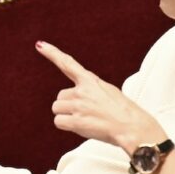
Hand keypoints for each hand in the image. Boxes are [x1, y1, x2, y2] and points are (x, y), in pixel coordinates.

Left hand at [36, 40, 165, 154]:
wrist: (135, 128)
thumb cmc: (124, 112)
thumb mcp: (108, 91)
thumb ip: (90, 89)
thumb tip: (74, 95)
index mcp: (91, 81)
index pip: (68, 64)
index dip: (52, 53)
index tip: (39, 44)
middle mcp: (82, 91)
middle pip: (60, 97)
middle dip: (69, 106)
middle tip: (88, 113)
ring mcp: (79, 106)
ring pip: (57, 109)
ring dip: (67, 116)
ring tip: (87, 120)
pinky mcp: (77, 121)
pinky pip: (59, 122)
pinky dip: (66, 125)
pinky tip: (82, 126)